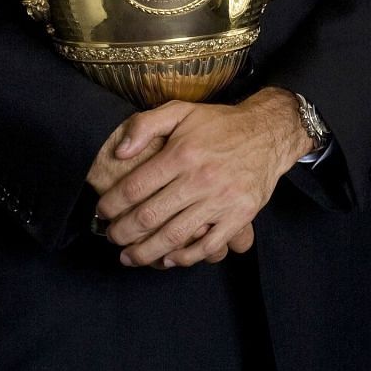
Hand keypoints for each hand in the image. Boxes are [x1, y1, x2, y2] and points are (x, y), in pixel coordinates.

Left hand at [94, 88, 309, 267]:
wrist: (268, 133)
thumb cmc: (220, 124)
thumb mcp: (181, 111)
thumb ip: (145, 125)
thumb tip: (120, 152)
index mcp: (182, 153)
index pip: (135, 187)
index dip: (112, 204)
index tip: (102, 212)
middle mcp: (200, 178)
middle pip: (150, 216)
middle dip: (123, 232)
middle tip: (112, 237)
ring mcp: (221, 200)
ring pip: (174, 236)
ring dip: (146, 252)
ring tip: (130, 257)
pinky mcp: (240, 215)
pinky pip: (208, 246)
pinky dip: (185, 257)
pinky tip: (168, 259)